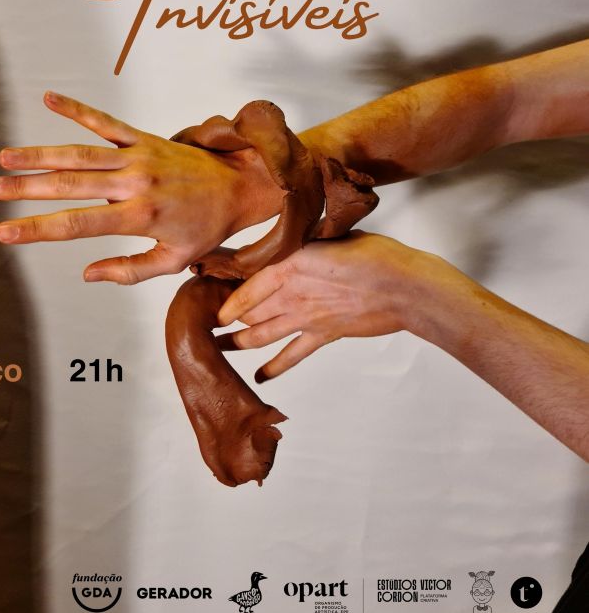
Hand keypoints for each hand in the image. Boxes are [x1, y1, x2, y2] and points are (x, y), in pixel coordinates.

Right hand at [0, 92, 283, 283]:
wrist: (243, 186)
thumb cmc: (208, 228)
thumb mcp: (174, 261)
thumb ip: (129, 271)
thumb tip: (86, 274)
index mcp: (139, 217)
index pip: (77, 225)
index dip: (37, 228)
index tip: (4, 232)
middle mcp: (135, 183)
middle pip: (68, 185)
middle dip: (23, 189)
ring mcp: (139, 156)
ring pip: (80, 154)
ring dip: (39, 154)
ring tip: (4, 158)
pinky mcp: (145, 138)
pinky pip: (107, 122)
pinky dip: (78, 110)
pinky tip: (50, 97)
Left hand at [216, 232, 438, 380]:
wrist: (404, 287)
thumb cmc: (376, 256)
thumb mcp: (334, 236)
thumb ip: (310, 242)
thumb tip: (299, 236)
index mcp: (291, 264)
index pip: (247, 285)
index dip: (226, 298)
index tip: (212, 303)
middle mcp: (292, 293)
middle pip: (250, 311)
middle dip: (227, 320)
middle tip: (209, 325)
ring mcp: (306, 318)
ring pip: (261, 334)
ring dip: (238, 343)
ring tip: (220, 347)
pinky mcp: (323, 335)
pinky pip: (291, 355)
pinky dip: (274, 367)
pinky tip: (260, 377)